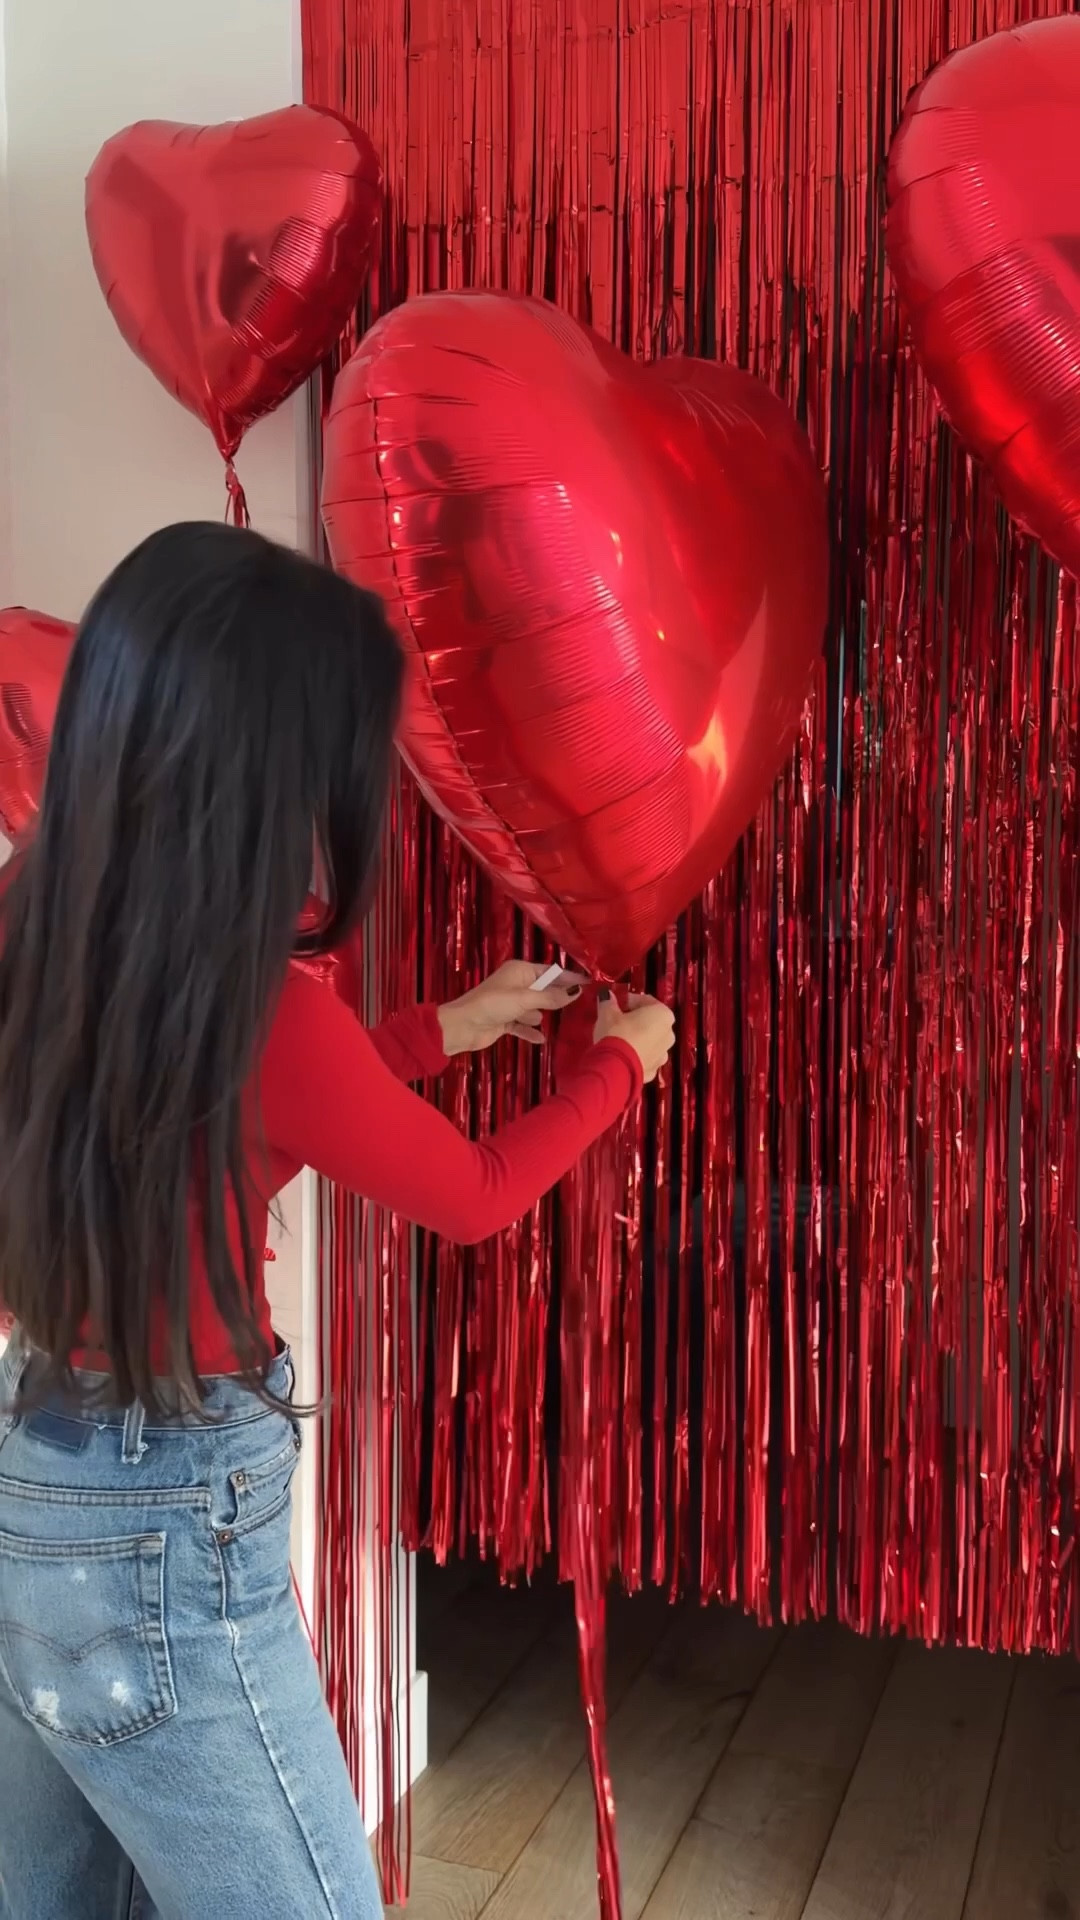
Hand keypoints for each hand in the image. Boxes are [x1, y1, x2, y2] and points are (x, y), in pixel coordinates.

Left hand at [437, 960, 586, 1056]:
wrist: (463, 1026)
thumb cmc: (493, 1004)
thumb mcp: (525, 999)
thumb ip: (551, 997)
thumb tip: (577, 991)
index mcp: (520, 971)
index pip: (550, 972)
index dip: (569, 977)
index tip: (589, 982)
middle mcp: (516, 984)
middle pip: (544, 989)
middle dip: (559, 996)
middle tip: (582, 1002)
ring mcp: (510, 1003)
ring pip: (534, 1008)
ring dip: (543, 1014)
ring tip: (561, 1021)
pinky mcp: (504, 1020)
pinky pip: (523, 1025)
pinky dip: (530, 1031)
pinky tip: (541, 1039)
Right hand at [594, 993, 675, 1083]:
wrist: (616, 1069)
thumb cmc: (616, 1033)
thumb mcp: (608, 1013)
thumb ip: (609, 1002)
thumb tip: (607, 996)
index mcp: (663, 1014)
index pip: (646, 1001)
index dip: (629, 1001)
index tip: (616, 1004)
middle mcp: (669, 1034)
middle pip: (651, 1022)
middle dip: (635, 1020)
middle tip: (616, 1021)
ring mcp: (663, 1055)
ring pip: (650, 1041)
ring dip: (637, 1038)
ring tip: (619, 1039)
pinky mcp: (654, 1071)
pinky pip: (645, 1057)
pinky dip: (636, 1054)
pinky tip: (622, 1054)